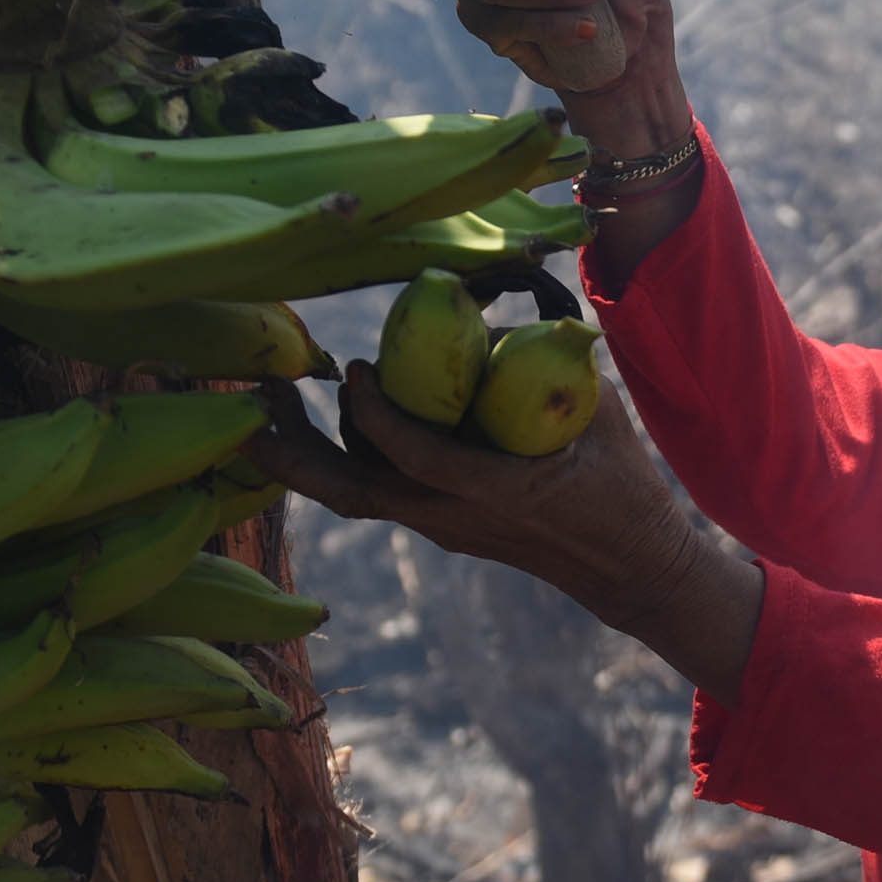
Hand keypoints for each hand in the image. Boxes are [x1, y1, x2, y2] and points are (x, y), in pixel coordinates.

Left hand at [253, 364, 762, 693]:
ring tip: (272, 400)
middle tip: (252, 405)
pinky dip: (342, 455)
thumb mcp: (595, 412)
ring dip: (307, 452)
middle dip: (294, 454)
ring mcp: (442, 527)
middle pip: (353, 494)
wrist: (630, 566)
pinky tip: (327, 416)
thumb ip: (540, 363)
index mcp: (499, 493)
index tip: (356, 371)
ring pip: (355, 495)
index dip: (381, 418)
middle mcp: (455, 519)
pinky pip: (376, 490)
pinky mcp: (439, 523)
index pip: (421, 460)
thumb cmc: (620, 482)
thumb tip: (477, 315)